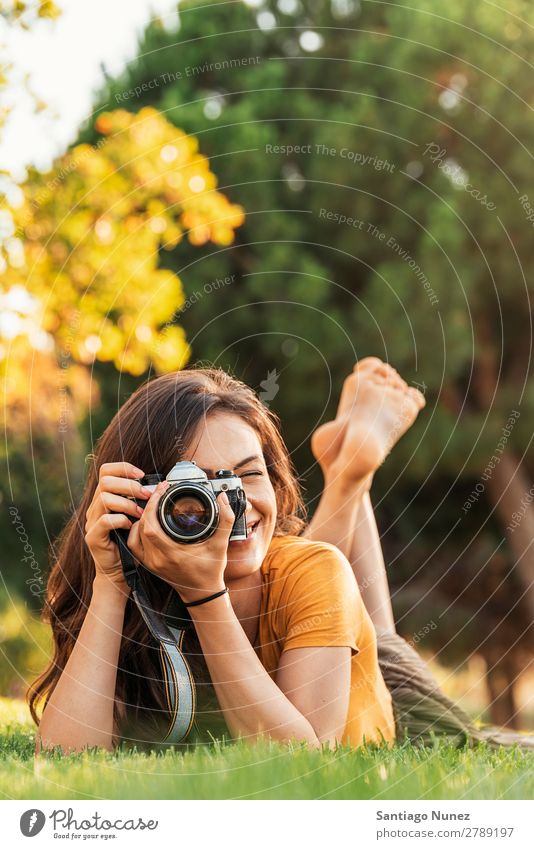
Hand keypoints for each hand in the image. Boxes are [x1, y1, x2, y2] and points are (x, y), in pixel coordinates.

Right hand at [84, 461, 151, 590]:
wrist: (117, 571)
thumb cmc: (129, 543)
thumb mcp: (136, 517)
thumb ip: (140, 501)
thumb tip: (160, 485)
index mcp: (104, 498)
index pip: (105, 471)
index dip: (123, 468)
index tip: (142, 474)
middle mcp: (95, 507)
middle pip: (105, 482)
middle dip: (129, 486)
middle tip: (146, 495)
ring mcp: (91, 522)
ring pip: (105, 498)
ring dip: (127, 504)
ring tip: (140, 514)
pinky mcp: (93, 537)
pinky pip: (105, 520)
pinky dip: (121, 520)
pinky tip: (130, 526)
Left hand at [126, 481, 234, 602]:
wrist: (202, 593)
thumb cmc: (210, 570)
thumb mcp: (221, 544)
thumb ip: (225, 519)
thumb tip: (222, 498)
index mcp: (173, 554)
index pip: (151, 526)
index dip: (153, 505)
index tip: (163, 490)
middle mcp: (158, 559)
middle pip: (141, 527)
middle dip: (149, 506)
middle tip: (160, 492)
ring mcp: (151, 563)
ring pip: (135, 535)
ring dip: (141, 517)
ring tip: (153, 505)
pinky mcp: (148, 564)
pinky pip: (134, 544)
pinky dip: (136, 531)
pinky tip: (146, 522)